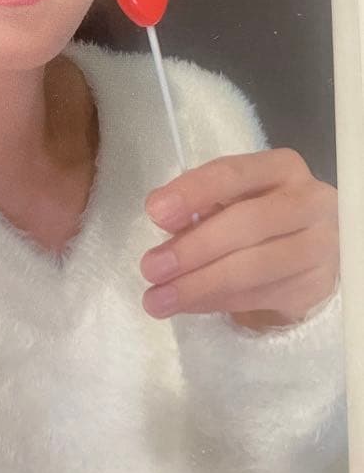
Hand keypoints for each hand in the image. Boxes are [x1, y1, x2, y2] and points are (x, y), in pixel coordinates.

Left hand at [140, 149, 338, 330]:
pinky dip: (217, 302)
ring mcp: (321, 247)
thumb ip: (197, 202)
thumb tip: (161, 215)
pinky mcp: (317, 286)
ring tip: (159, 298)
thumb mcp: (229, 197)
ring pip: (254, 268)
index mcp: (281, 168)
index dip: (193, 192)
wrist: (309, 247)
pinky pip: (261, 297)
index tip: (155, 213)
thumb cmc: (256, 212)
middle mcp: (310, 202)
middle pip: (247, 224)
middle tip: (151, 268)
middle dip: (193, 248)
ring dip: (200, 285)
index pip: (233, 174)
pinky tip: (188, 304)